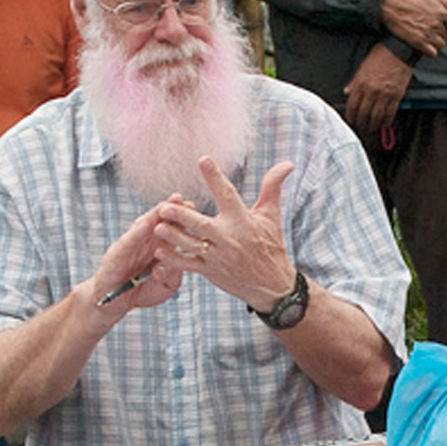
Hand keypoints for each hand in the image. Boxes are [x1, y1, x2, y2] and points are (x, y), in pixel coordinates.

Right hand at [87, 204, 185, 319]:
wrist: (113, 302)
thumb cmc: (142, 292)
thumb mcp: (165, 286)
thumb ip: (172, 276)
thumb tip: (176, 264)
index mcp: (160, 249)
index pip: (172, 231)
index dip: (182, 219)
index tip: (194, 208)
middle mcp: (146, 244)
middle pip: (159, 224)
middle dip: (170, 210)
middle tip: (182, 199)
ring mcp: (130, 247)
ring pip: (143, 228)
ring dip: (154, 215)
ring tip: (166, 204)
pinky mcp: (117, 254)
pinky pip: (129, 242)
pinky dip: (137, 233)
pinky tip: (146, 224)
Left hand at [152, 160, 296, 311]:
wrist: (273, 285)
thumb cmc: (270, 245)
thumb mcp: (271, 216)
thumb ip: (272, 187)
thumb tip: (288, 164)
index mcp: (243, 220)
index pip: (227, 195)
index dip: (215, 177)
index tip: (203, 160)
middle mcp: (230, 238)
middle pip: (202, 225)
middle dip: (182, 216)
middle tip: (165, 207)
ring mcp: (219, 256)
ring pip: (191, 244)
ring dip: (174, 236)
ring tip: (158, 227)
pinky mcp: (211, 271)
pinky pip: (189, 265)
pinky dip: (174, 260)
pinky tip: (160, 251)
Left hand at [343, 45, 413, 134]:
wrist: (398, 50)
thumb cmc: (380, 55)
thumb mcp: (363, 66)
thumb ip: (354, 81)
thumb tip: (347, 92)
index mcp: (361, 82)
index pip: (353, 105)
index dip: (351, 116)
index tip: (351, 120)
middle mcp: (372, 90)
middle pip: (364, 113)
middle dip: (361, 123)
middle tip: (360, 128)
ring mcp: (385, 94)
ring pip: (377, 116)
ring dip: (373, 125)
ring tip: (371, 129)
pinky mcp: (396, 96)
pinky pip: (390, 113)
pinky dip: (386, 121)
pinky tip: (384, 124)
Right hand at [380, 0, 446, 53]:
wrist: (388, 4)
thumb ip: (445, 0)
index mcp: (441, 12)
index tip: (444, 23)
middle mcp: (437, 24)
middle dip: (442, 32)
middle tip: (432, 29)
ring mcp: (428, 34)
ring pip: (441, 44)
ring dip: (436, 42)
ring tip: (428, 36)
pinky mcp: (419, 43)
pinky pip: (432, 53)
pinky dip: (430, 51)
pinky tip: (425, 45)